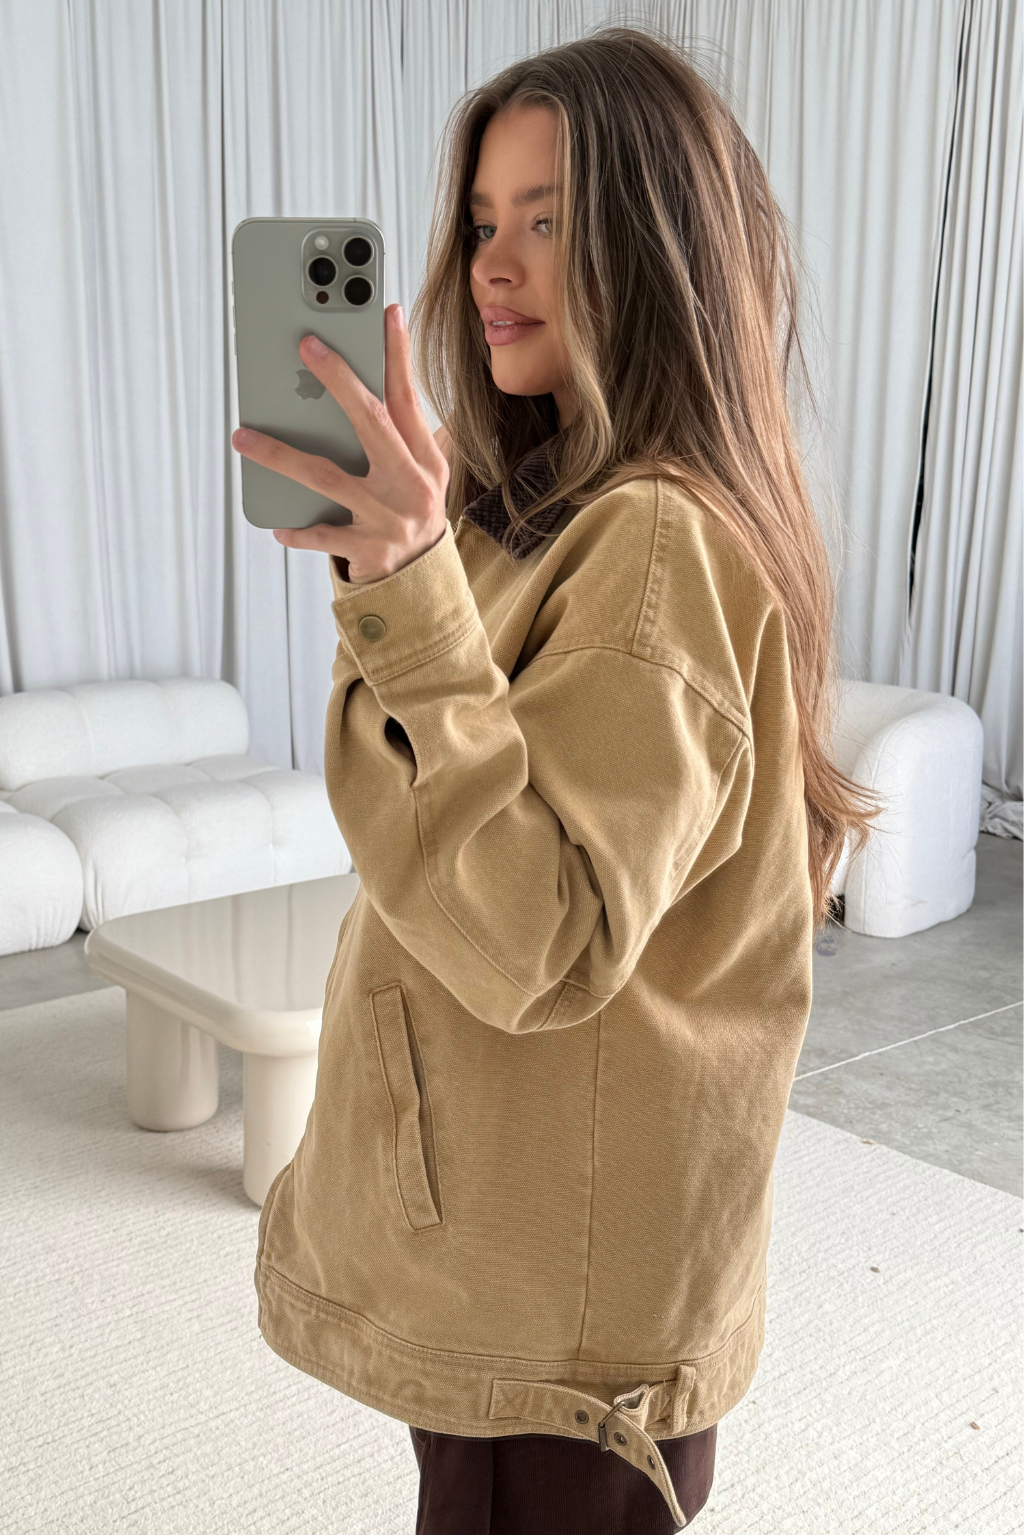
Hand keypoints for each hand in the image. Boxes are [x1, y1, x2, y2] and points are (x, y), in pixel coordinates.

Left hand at [231, 304, 449, 585]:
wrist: (422, 583)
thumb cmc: (409, 514)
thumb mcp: (418, 474)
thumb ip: (395, 435)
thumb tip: (351, 385)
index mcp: (425, 461)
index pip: (408, 399)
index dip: (398, 355)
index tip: (386, 313)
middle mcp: (411, 485)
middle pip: (371, 423)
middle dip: (339, 381)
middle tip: (307, 346)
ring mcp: (388, 519)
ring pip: (328, 478)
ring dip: (281, 456)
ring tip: (243, 437)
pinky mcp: (368, 550)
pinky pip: (321, 535)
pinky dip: (296, 530)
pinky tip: (277, 525)